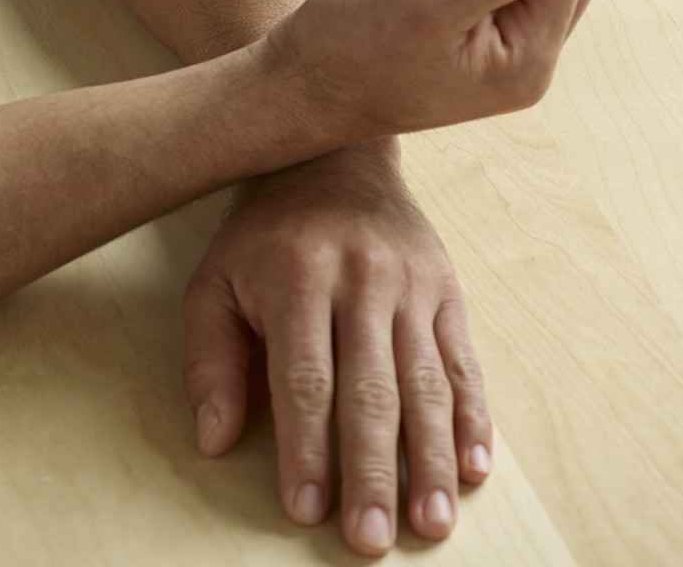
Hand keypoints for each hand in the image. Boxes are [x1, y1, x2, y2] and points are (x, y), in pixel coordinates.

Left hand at [182, 139, 489, 556]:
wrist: (333, 153)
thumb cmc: (264, 235)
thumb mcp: (215, 282)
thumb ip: (209, 359)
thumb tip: (214, 438)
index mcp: (297, 277)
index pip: (304, 379)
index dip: (306, 448)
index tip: (306, 509)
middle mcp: (361, 279)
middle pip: (371, 391)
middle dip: (372, 472)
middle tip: (372, 538)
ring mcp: (412, 284)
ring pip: (425, 383)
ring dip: (430, 460)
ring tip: (431, 523)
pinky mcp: (446, 289)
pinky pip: (462, 362)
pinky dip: (471, 419)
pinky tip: (472, 468)